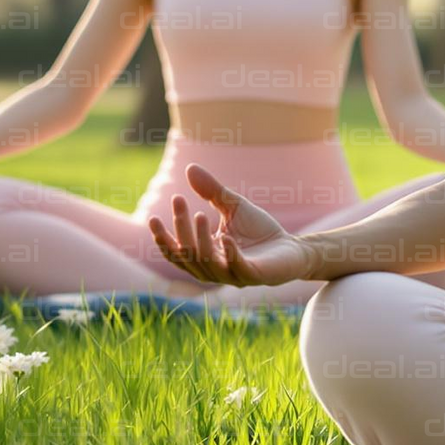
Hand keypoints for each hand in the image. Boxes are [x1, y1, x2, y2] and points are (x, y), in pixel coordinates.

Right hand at [147, 164, 316, 287]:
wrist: (292, 248)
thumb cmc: (260, 231)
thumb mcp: (233, 206)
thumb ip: (211, 191)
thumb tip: (189, 168)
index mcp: (204, 256)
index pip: (176, 251)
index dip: (163, 238)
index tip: (152, 218)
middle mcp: (213, 270)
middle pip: (188, 254)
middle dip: (180, 228)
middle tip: (179, 202)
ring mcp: (233, 275)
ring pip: (207, 263)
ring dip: (200, 239)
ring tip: (199, 215)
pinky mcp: (254, 276)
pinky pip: (237, 268)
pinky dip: (230, 254)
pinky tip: (225, 238)